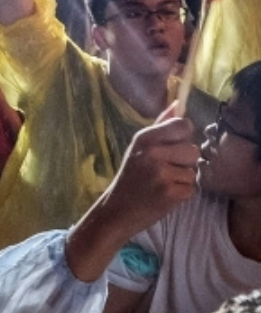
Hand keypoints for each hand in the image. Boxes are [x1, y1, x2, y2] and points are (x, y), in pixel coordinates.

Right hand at [97, 106, 198, 236]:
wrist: (118, 209)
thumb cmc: (131, 176)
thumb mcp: (139, 147)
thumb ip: (160, 125)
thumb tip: (177, 104)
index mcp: (145, 139)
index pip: (183, 125)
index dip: (184, 136)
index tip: (174, 145)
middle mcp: (153, 153)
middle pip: (193, 149)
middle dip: (185, 161)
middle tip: (167, 169)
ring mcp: (162, 174)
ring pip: (194, 170)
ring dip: (184, 178)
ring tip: (165, 182)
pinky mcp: (171, 193)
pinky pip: (192, 188)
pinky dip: (182, 193)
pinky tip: (165, 194)